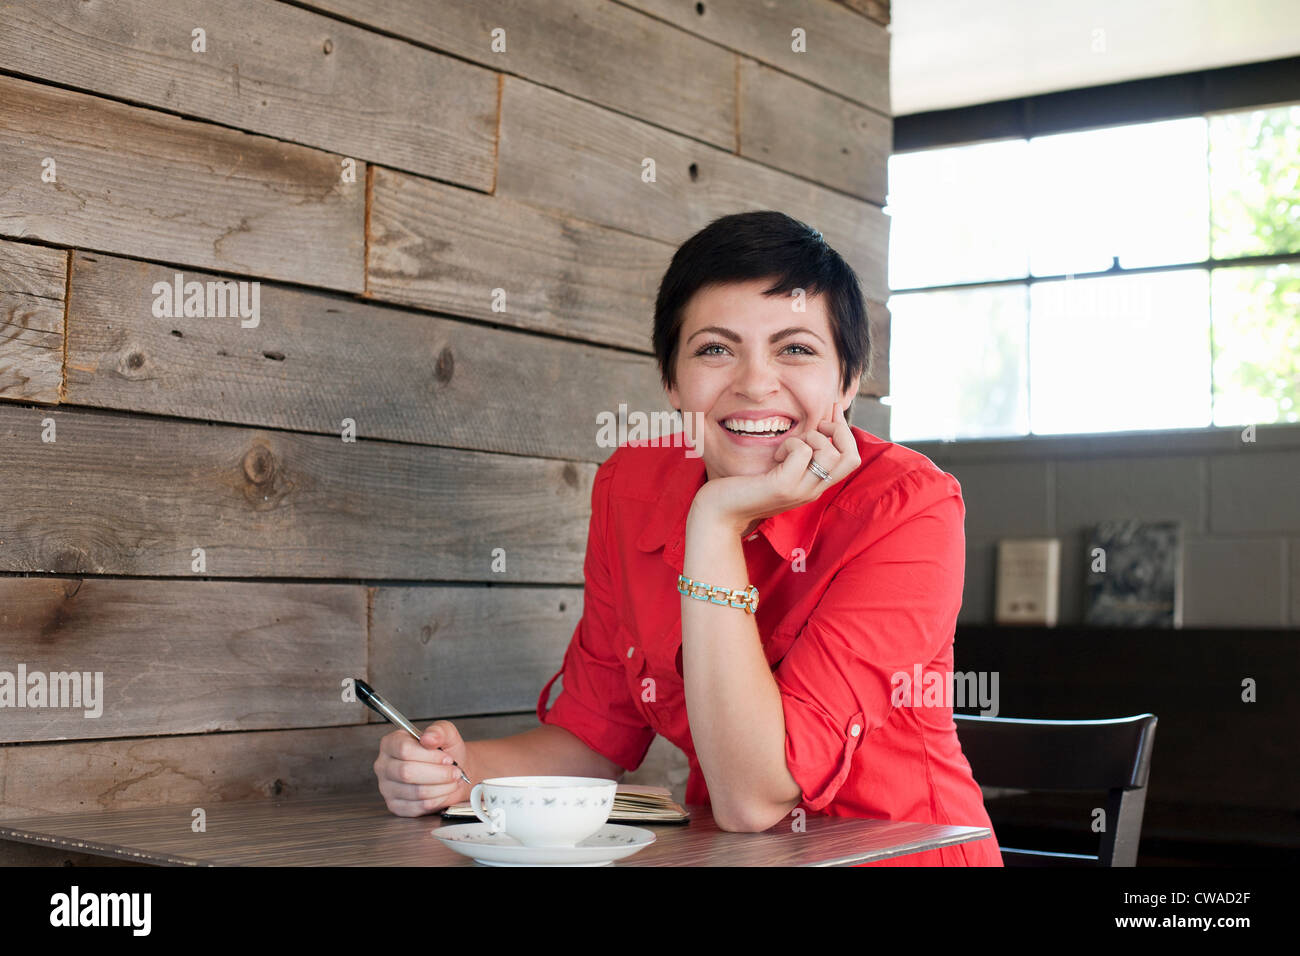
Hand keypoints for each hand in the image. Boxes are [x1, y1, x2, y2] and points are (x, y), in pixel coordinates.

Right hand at [373, 719, 471, 816]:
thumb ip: (438, 731)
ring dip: (441, 787)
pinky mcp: (396, 806)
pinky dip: (437, 800)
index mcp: (391, 743)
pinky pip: (418, 807)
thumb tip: (429, 737)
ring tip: (453, 781)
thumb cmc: (444, 752)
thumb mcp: (446, 733)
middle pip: (407, 772)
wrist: (449, 771)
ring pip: (415, 791)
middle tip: (455, 771)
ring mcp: (387, 788)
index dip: (429, 756)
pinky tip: (444, 791)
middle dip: (438, 773)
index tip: (447, 758)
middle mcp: (384, 765)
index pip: (404, 750)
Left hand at [690, 401, 860, 532]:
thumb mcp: (778, 470)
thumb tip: (811, 426)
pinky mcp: (783, 486)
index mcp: (815, 485)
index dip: (845, 430)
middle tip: (814, 426)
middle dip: (838, 431)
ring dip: (811, 438)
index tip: (831, 409)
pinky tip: (775, 454)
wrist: (719, 514)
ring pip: (830, 453)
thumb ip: (797, 457)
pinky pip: (802, 452)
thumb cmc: (743, 487)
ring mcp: (800, 490)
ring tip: (789, 445)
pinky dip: (791, 444)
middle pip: (851, 457)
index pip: (851, 458)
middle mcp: (813, 490)